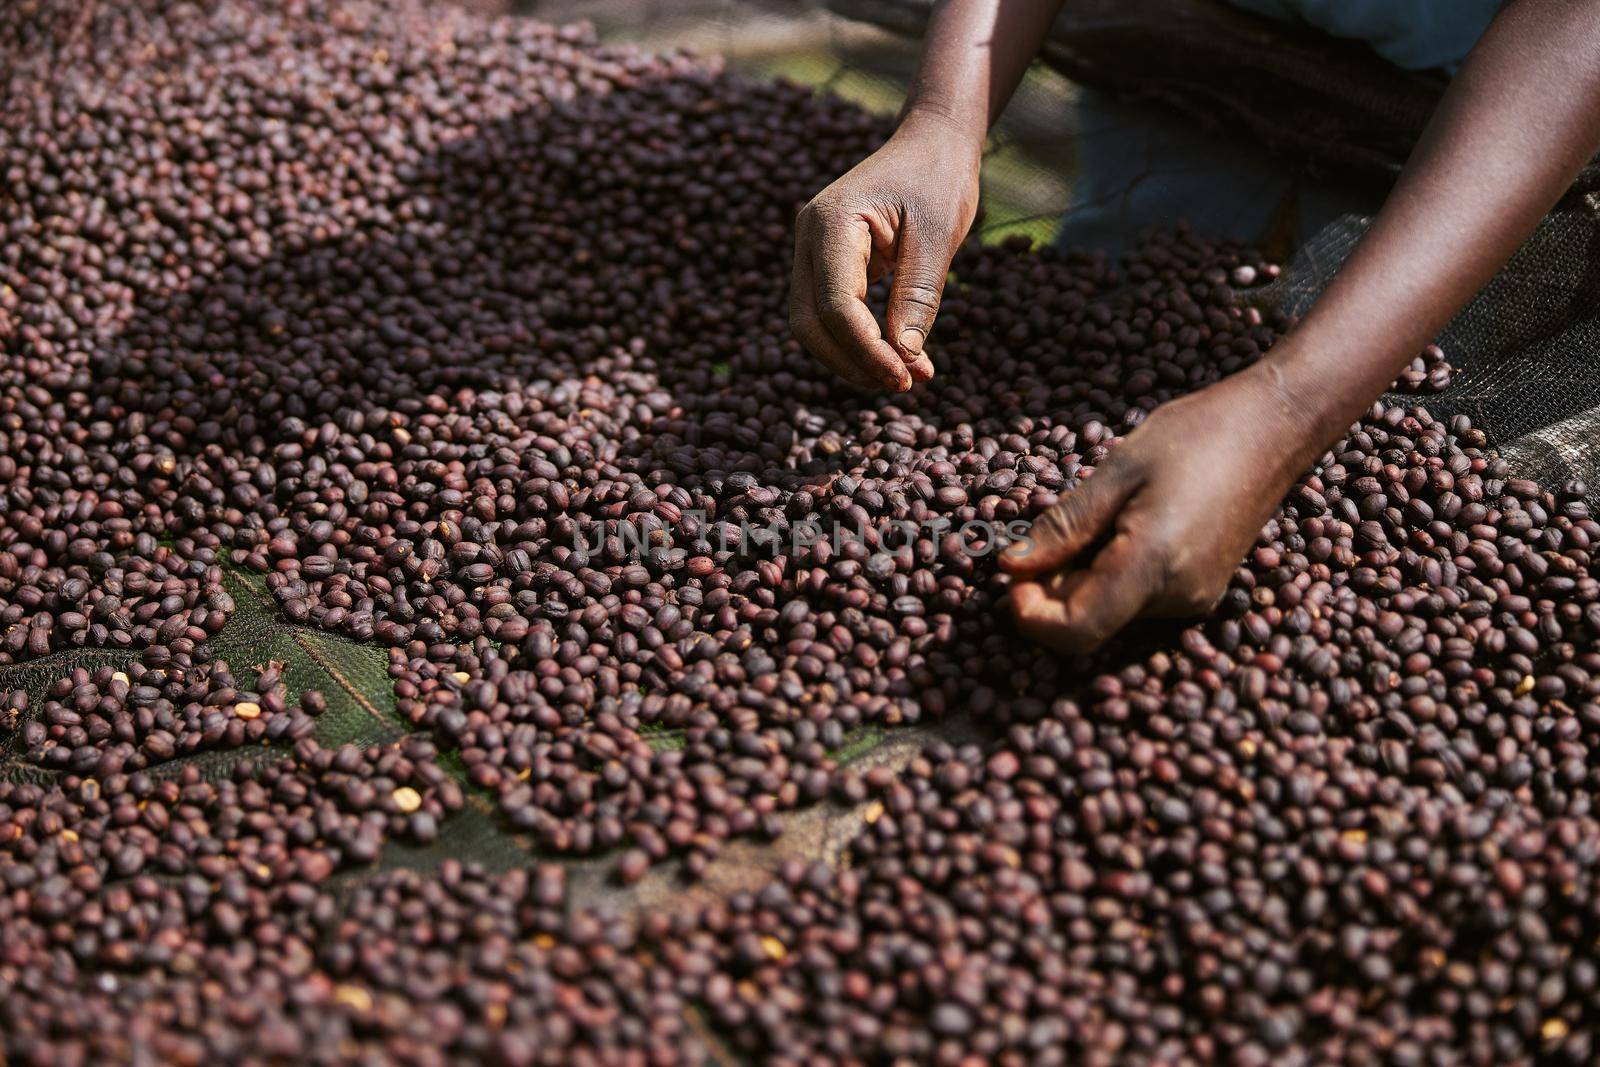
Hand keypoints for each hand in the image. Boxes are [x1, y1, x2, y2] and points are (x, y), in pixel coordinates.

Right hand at [790, 111, 980, 391]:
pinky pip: (827, 313)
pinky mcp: (823, 262)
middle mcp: (808, 236)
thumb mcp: (939, 236)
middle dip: (851, 362)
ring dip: (851, 358)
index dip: (868, 350)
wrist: (931, 143)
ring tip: (902, 377)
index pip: (837, 305)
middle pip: (810, 323)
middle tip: (902, 385)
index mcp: (832, 222)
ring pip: (811, 324)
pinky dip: (856, 341)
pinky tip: (895, 357)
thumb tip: (904, 359)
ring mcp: (810, 249)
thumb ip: (918, 295)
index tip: (905, 378)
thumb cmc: (939, 179)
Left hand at [1000, 365, 1318, 652]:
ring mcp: (1194, 598)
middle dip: (1048, 592)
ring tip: (1085, 521)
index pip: (1075, 631)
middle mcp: (1177, 596)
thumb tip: (1012, 565)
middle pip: (1089, 624)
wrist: (1276, 427)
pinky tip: (1112, 528)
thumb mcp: (1117, 470)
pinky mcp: (1202, 589)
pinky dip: (1108, 574)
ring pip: (1110, 612)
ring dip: (1078, 579)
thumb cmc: (1198, 435)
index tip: (1010, 572)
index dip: (1030, 614)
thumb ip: (1064, 526)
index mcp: (1153, 564)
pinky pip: (1136, 598)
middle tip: (1034, 540)